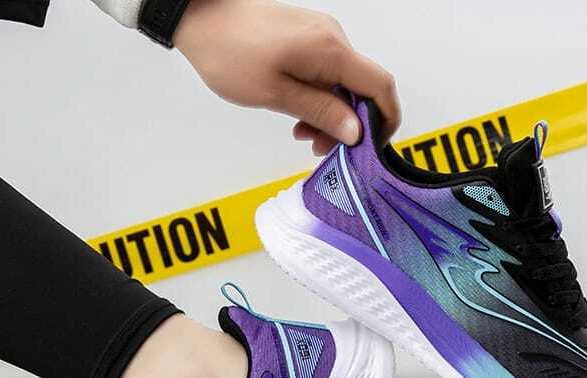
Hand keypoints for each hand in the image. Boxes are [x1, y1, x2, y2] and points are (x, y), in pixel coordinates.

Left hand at [174, 0, 400, 154]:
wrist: (201, 18)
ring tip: (303, 134)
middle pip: (362, 89)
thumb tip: (357, 132)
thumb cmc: (230, 53)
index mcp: (330, 51)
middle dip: (349, 125)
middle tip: (322, 150)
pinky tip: (299, 115)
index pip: (380, 86)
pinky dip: (320, 99)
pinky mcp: (309, 39)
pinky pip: (327, 74)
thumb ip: (321, 113)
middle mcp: (333, 39)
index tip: (373, 147)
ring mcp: (321, 37)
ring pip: (343, 85)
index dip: (385, 120)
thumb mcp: (277, 94)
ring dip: (330, 115)